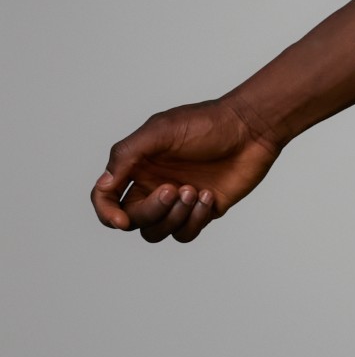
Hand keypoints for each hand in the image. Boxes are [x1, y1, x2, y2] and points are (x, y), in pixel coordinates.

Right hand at [90, 97, 282, 242]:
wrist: (249, 131)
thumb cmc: (204, 124)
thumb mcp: (160, 132)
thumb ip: (127, 156)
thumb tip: (104, 184)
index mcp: (136, 165)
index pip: (107, 197)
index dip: (106, 213)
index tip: (121, 221)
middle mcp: (152, 185)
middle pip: (135, 219)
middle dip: (152, 211)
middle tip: (174, 189)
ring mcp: (178, 202)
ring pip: (159, 231)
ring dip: (175, 217)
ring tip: (194, 190)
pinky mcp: (203, 212)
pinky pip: (187, 232)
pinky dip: (196, 219)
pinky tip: (209, 195)